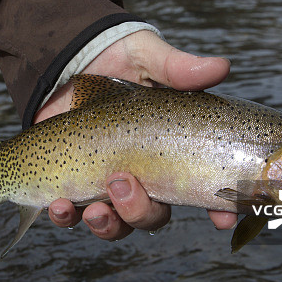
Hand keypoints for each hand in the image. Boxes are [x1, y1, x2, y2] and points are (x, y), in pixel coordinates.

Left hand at [34, 30, 236, 239]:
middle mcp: (140, 173)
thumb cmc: (114, 56)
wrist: (65, 56)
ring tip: (94, 210)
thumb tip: (221, 66)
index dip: (217, 207)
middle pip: (153, 215)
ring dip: (107, 225)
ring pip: (114, 224)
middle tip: (123, 183)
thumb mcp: (146, 56)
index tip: (221, 217)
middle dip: (141, 212)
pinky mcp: (68, 181)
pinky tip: (59, 205)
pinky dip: (66, 217)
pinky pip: (70, 215)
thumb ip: (177, 68)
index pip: (199, 186)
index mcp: (167, 149)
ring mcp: (103, 181)